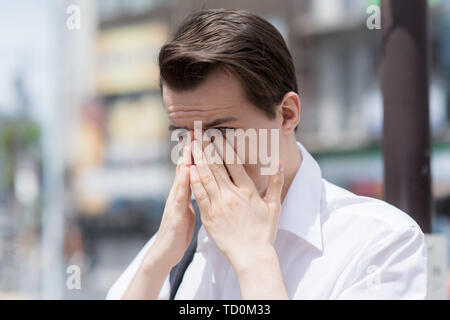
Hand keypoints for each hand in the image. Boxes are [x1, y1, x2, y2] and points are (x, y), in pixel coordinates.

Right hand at [150, 143, 194, 268]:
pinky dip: (184, 182)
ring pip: (181, 177)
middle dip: (190, 148)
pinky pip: (180, 195)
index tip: (203, 134)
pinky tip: (188, 171)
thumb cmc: (179, 231)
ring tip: (191, 142)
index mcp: (185, 192)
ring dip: (185, 159)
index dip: (196, 151)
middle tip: (195, 129)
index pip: (191, 167)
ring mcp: (175, 202)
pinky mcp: (175, 213)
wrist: (165, 251)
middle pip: (184, 166)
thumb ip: (194, 194)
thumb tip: (202, 183)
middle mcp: (178, 193)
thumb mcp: (188, 209)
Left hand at [189, 137, 283, 269]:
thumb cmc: (264, 232)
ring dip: (198, 159)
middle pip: (217, 166)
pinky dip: (194, 179)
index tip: (217, 134)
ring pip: (206, 176)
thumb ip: (276, 182)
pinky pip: (199, 194)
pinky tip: (189, 168)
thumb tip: (279, 162)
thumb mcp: (274, 206)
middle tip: (200, 133)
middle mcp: (232, 195)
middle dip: (207, 147)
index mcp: (248, 191)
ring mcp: (219, 205)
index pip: (234, 163)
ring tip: (192, 144)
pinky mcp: (209, 216)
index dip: (224, 146)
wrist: (252, 256)